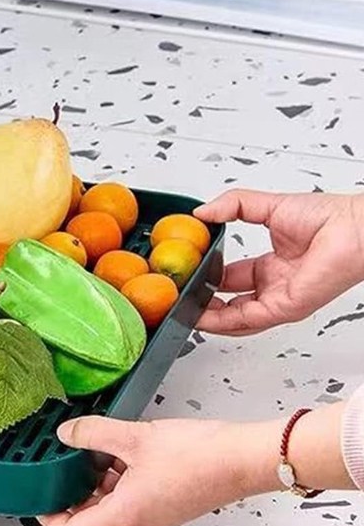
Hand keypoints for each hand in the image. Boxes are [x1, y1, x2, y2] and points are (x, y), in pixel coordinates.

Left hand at [38, 415, 277, 525]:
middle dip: (69, 490)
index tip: (36, 495)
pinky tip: (115, 445)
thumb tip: (66, 433)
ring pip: (109, 502)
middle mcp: (138, 521)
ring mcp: (152, 512)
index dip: (48, 518)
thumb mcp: (134, 436)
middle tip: (55, 462)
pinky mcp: (163, 500)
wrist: (242, 458)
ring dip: (93, 477)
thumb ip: (92, 433)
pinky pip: (128, 493)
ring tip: (84, 446)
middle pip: (89, 518)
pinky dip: (115, 473)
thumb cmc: (200, 456)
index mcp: (126, 514)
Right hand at [194, 190, 363, 334]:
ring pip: (236, 318)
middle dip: (204, 301)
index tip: (188, 272)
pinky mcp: (286, 306)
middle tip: (180, 296)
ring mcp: (280, 298)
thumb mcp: (265, 204)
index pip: (232, 278)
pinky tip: (203, 315)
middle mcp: (275, 285)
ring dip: (208, 317)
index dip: (208, 277)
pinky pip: (249, 320)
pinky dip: (223, 321)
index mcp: (272, 264)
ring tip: (183, 311)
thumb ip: (231, 205)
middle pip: (231, 301)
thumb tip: (201, 212)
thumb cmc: (327, 217)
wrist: (352, 227)